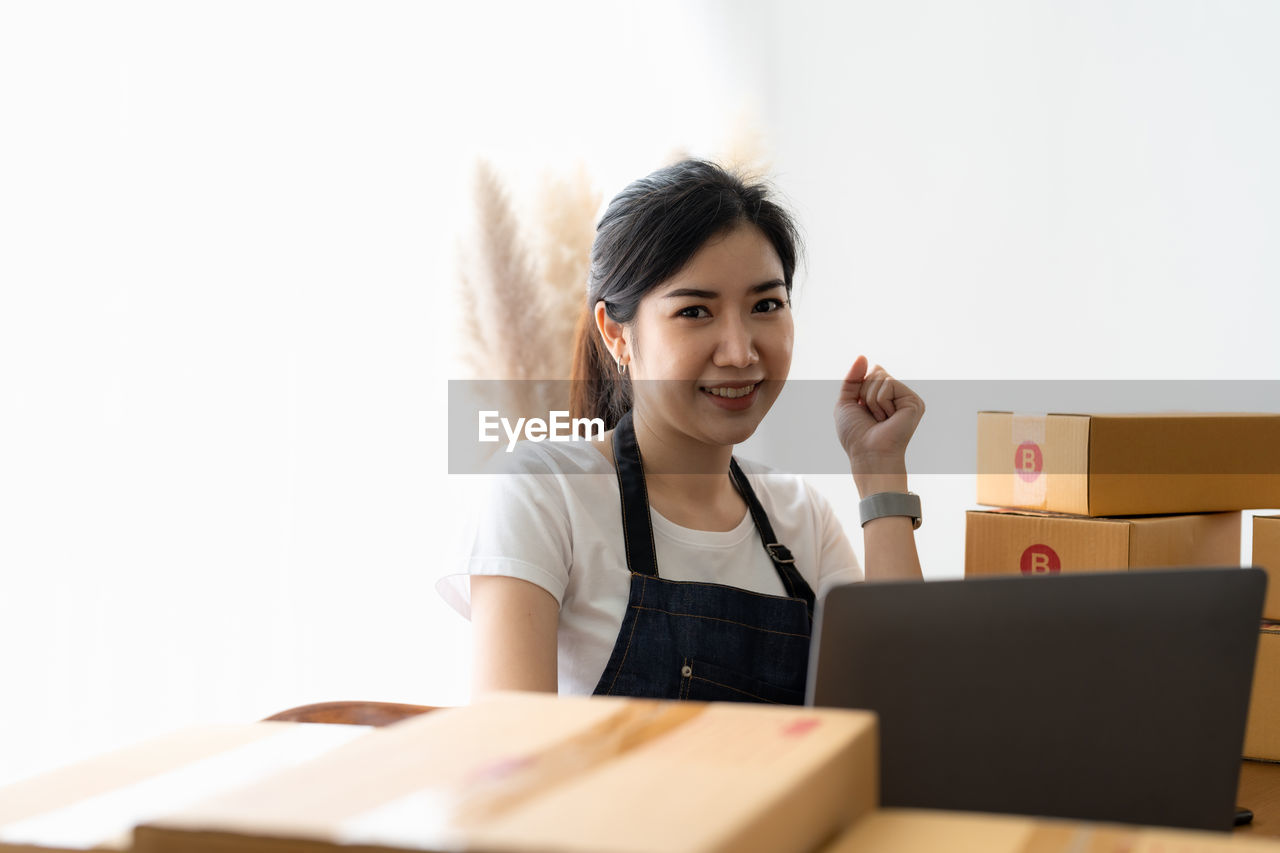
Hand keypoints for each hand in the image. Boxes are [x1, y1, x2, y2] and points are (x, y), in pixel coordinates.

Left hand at [834, 356, 924, 482]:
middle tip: (871, 416)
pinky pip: (889, 384)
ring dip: (872, 400)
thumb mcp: (846, 402)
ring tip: (880, 419)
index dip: (859, 387)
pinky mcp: (914, 401)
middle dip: (865, 393)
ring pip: (881, 377)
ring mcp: (907, 398)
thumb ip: (852, 378)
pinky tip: (888, 418)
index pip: (870, 371)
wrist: (868, 453)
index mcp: (884, 395)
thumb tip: (863, 356)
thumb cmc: (856, 434)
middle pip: (875, 371)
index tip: (862, 409)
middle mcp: (898, 395)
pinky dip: (881, 401)